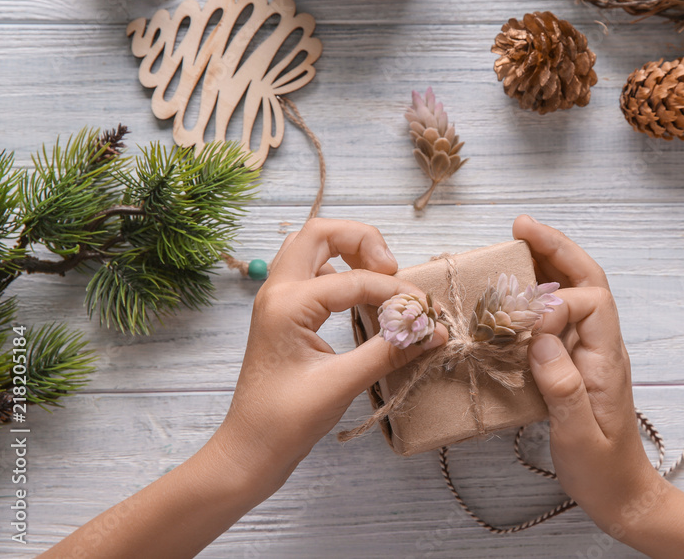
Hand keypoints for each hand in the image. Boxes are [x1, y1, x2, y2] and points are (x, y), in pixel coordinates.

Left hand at [211, 219, 446, 499]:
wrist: (248, 451)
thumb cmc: (285, 422)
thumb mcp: (342, 384)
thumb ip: (391, 351)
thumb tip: (434, 330)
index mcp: (286, 304)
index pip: (355, 280)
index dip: (396, 293)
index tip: (426, 313)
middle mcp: (277, 292)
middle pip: (319, 232)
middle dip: (363, 241)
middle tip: (392, 269)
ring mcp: (277, 301)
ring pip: (312, 247)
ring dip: (349, 250)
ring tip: (380, 275)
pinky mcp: (284, 315)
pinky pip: (312, 272)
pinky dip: (340, 270)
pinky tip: (360, 296)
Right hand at [512, 215, 665, 535]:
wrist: (624, 494)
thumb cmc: (603, 469)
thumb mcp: (578, 434)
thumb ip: (562, 384)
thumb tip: (541, 336)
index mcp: (607, 358)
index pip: (589, 303)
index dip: (555, 302)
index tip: (525, 326)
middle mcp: (602, 345)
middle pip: (588, 280)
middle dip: (556, 248)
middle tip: (520, 226)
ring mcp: (591, 350)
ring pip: (577, 291)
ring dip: (550, 262)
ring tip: (517, 241)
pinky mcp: (578, 360)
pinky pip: (564, 314)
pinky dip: (542, 292)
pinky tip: (519, 289)